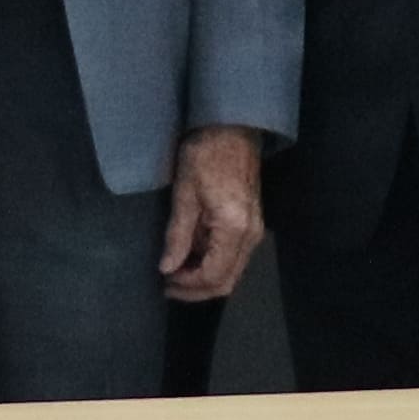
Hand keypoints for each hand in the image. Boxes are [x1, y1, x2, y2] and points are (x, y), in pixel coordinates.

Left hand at [158, 125, 265, 303]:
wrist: (231, 130)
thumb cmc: (204, 155)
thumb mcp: (184, 194)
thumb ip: (177, 235)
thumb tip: (167, 268)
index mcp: (234, 229)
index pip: (214, 276)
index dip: (188, 286)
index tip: (164, 282)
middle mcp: (251, 236)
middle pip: (227, 281)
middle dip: (196, 290)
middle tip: (168, 286)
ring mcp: (254, 231)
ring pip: (232, 272)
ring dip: (204, 279)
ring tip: (176, 273)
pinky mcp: (251, 224)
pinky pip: (233, 257)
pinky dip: (212, 264)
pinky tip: (191, 258)